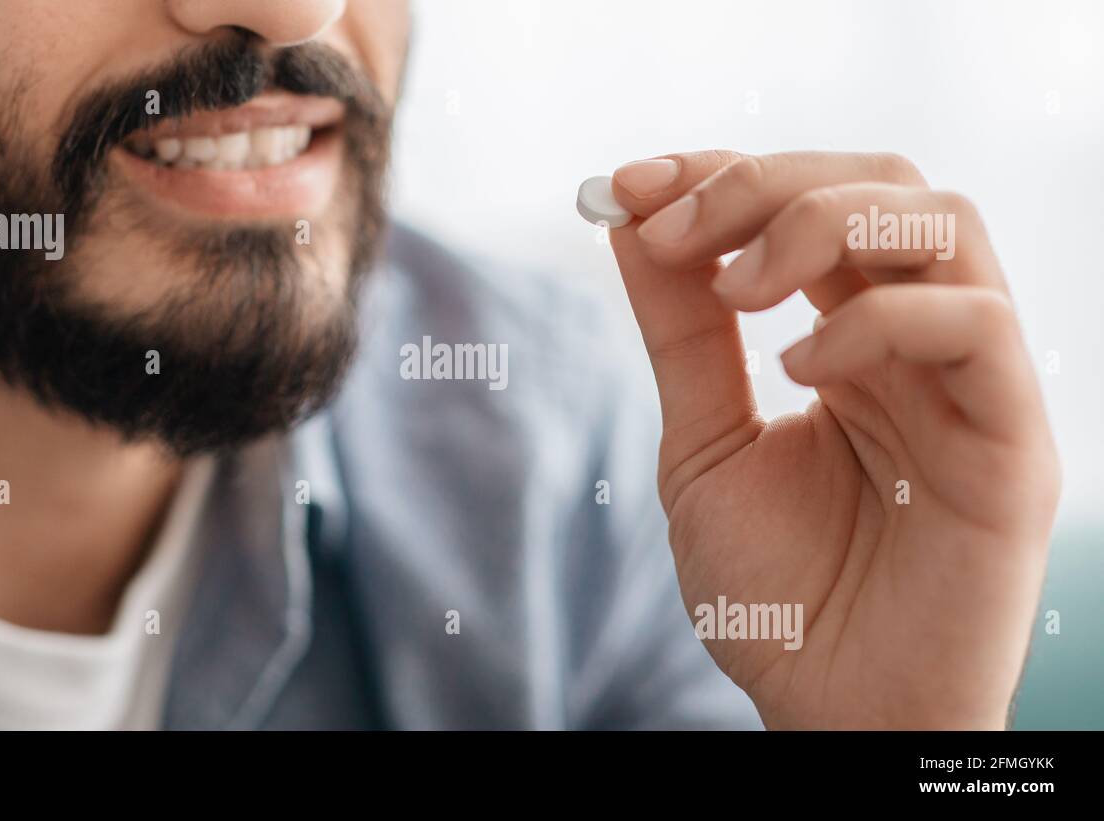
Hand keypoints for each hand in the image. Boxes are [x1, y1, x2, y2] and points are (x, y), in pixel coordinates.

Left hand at [608, 150, 1059, 728]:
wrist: (828, 710)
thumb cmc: (777, 594)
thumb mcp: (703, 443)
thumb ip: (681, 334)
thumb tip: (633, 220)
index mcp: (851, 339)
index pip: (809, 202)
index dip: (720, 174)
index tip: (626, 187)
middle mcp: (918, 343)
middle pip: (879, 183)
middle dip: (762, 183)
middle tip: (674, 229)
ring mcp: (972, 383)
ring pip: (942, 221)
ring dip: (819, 223)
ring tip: (735, 287)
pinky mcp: (1014, 439)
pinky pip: (974, 327)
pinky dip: (876, 321)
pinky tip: (798, 371)